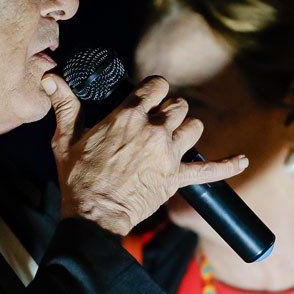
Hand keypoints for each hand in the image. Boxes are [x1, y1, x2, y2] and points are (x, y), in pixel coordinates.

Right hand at [42, 73, 247, 235]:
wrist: (94, 216)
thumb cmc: (78, 178)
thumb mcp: (65, 138)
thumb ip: (65, 105)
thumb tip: (51, 78)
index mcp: (128, 116)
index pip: (156, 85)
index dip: (155, 89)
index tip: (149, 96)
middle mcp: (153, 129)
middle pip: (178, 105)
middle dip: (170, 110)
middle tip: (158, 122)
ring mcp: (168, 153)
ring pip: (194, 127)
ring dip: (187, 130)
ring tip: (177, 138)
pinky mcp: (177, 178)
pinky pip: (210, 170)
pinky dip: (229, 165)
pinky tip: (243, 160)